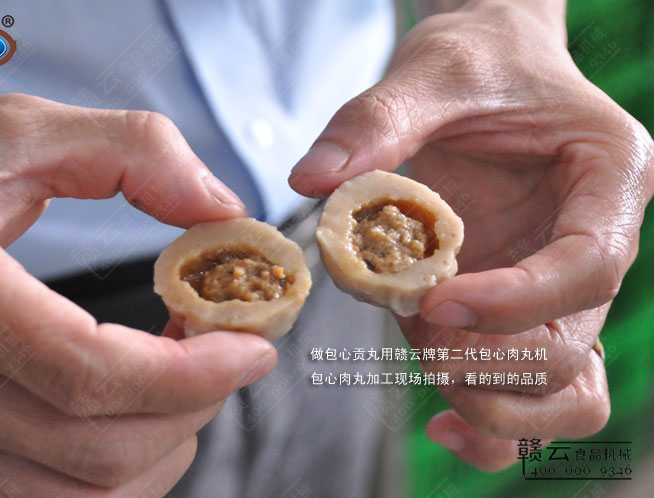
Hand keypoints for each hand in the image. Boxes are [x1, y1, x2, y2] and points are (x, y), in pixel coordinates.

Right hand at [0, 94, 276, 494]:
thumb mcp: (14, 131)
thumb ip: (131, 151)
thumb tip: (220, 208)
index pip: (88, 371)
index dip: (191, 372)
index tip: (250, 344)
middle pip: (96, 446)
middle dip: (195, 405)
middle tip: (231, 349)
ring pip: (79, 490)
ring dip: (166, 444)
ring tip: (194, 378)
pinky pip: (48, 497)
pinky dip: (121, 471)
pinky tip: (145, 414)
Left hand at [289, 0, 652, 470]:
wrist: (488, 67)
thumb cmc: (478, 61)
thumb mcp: (433, 70)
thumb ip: (376, 121)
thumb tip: (311, 179)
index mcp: (608, 177)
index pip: (589, 264)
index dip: (516, 300)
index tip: (437, 302)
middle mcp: (596, 242)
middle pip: (573, 343)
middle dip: (495, 363)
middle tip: (421, 340)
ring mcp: (556, 285)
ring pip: (564, 387)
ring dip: (497, 406)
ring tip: (431, 382)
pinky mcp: (516, 308)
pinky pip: (528, 386)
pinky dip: (495, 421)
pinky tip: (439, 421)